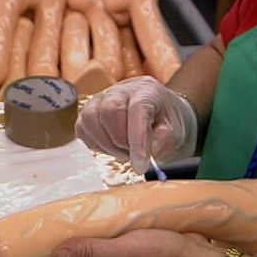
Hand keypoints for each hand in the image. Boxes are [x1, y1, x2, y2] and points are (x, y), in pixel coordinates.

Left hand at [29, 229, 223, 256]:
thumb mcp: (123, 253)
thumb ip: (89, 251)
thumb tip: (54, 252)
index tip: (16, 243)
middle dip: (49, 245)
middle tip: (36, 221)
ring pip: (85, 250)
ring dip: (71, 236)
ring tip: (58, 215)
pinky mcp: (130, 249)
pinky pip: (103, 240)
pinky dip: (93, 229)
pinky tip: (93, 214)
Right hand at [75, 76, 197, 173]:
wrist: (156, 113)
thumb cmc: (164, 121)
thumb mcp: (174, 131)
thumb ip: (163, 139)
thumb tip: (147, 151)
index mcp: (147, 90)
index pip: (138, 109)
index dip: (138, 139)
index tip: (140, 165)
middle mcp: (121, 90)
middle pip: (110, 111)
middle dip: (121, 141)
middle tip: (133, 154)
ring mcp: (100, 99)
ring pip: (91, 119)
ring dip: (107, 145)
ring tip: (124, 151)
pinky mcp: (88, 112)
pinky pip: (83, 129)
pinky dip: (96, 144)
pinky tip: (111, 147)